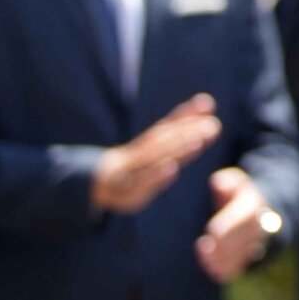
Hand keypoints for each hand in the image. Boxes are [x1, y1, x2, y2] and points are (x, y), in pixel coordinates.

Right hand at [91, 95, 219, 214]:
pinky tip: (171, 169)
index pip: (163, 127)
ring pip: (150, 161)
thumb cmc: (127, 171)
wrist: (87, 195)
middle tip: (212, 126)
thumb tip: (208, 102)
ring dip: (174, 151)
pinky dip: (155, 177)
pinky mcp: (125, 197)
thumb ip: (177, 128)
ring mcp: (124, 175)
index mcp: (137, 148)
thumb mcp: (147, 153)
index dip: (184, 115)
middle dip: (186, 133)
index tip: (207, 105)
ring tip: (197, 141)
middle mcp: (129, 157)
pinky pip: (139, 186)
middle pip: (158, 142)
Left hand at [194, 168, 279, 283]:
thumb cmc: (239, 197)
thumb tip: (218, 182)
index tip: (212, 230)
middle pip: (245, 240)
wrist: (260, 215)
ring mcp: (254, 246)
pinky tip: (208, 262)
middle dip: (225, 245)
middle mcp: (259, 228)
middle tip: (204, 245)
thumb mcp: (236, 182)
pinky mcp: (245, 261)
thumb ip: (227, 182)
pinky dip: (221, 269)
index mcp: (255, 206)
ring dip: (222, 258)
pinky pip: (235, 269)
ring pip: (241, 257)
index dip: (230, 225)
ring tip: (204, 252)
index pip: (247, 217)